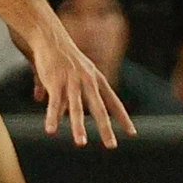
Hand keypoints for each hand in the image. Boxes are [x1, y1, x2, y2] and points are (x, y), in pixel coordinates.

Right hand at [28, 29, 136, 147]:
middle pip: (98, 108)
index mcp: (96, 79)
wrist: (50, 36)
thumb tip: (56, 108)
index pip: (113, 102)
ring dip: (78, 127)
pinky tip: (50, 130)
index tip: (132, 133)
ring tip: (81, 144)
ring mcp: (72, 81)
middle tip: (112, 146)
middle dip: (105, 128)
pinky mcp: (55, 81)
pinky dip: (52, 117)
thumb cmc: (63, 57)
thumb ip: (67, 94)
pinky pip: (54, 103)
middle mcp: (87, 81)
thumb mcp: (74, 74)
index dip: (122, 118)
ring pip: (76, 108)